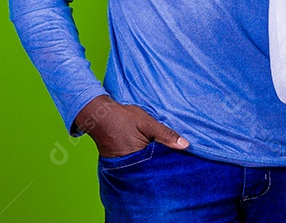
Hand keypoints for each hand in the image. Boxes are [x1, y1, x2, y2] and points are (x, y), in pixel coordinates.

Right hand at [73, 95, 188, 157]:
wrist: (100, 116)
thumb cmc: (124, 118)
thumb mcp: (148, 123)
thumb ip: (166, 135)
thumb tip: (186, 145)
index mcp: (139, 158)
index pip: (160, 165)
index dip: (170, 161)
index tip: (181, 159)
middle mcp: (131, 166)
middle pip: (152, 169)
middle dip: (161, 164)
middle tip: (172, 158)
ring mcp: (124, 166)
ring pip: (144, 168)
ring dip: (152, 162)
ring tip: (160, 154)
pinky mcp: (119, 164)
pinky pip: (135, 165)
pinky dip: (142, 160)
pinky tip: (147, 153)